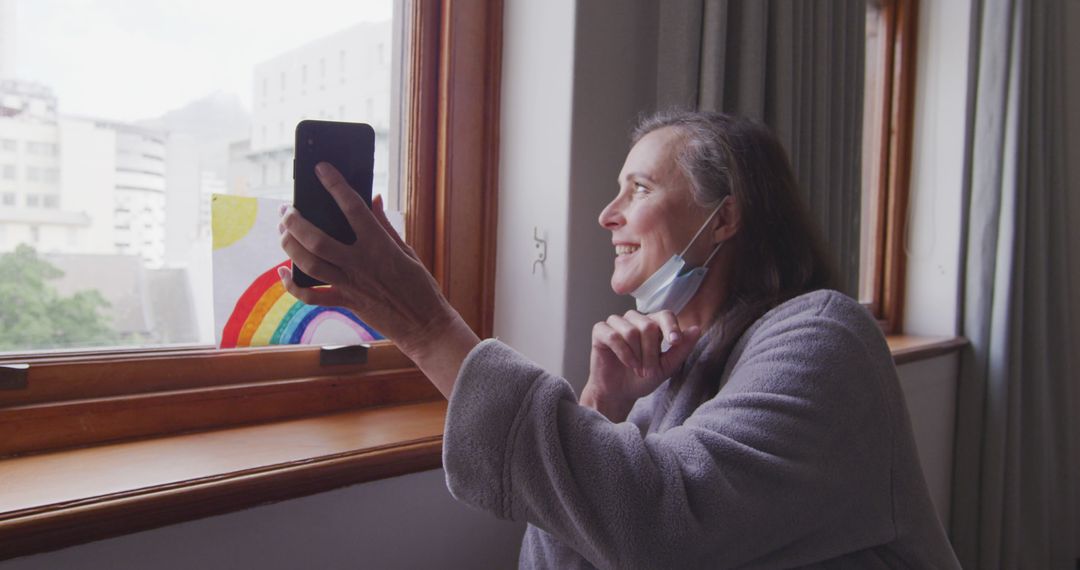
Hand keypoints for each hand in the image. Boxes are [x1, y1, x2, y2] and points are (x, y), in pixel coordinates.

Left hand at [278, 163, 477, 396]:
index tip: (321, 169)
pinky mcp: (346, 303)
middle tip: (286, 210)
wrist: (425, 325)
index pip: (353, 207)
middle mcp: (361, 263)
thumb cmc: (420, 286)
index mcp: (380, 245)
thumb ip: (384, 225)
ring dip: (289, 246)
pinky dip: (292, 285)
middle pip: (317, 238)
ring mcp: (351, 284)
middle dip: (295, 221)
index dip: (335, 184)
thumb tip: (373, 199)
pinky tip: (283, 272)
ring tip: (283, 232)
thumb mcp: (406, 250)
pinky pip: (311, 296)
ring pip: (309, 264)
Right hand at [580, 310, 700, 421]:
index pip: (665, 314)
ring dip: (637, 355)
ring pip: (631, 331)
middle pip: (648, 326)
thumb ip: (681, 349)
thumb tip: (696, 329)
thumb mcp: (667, 367)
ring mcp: (616, 323)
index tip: (675, 343)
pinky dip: (623, 353)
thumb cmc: (643, 378)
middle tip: (648, 370)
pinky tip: (627, 363)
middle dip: (651, 353)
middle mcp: (635, 319)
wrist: (620, 393)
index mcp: (653, 324)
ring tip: (637, 369)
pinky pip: (613, 336)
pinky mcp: (600, 332)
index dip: (671, 327)